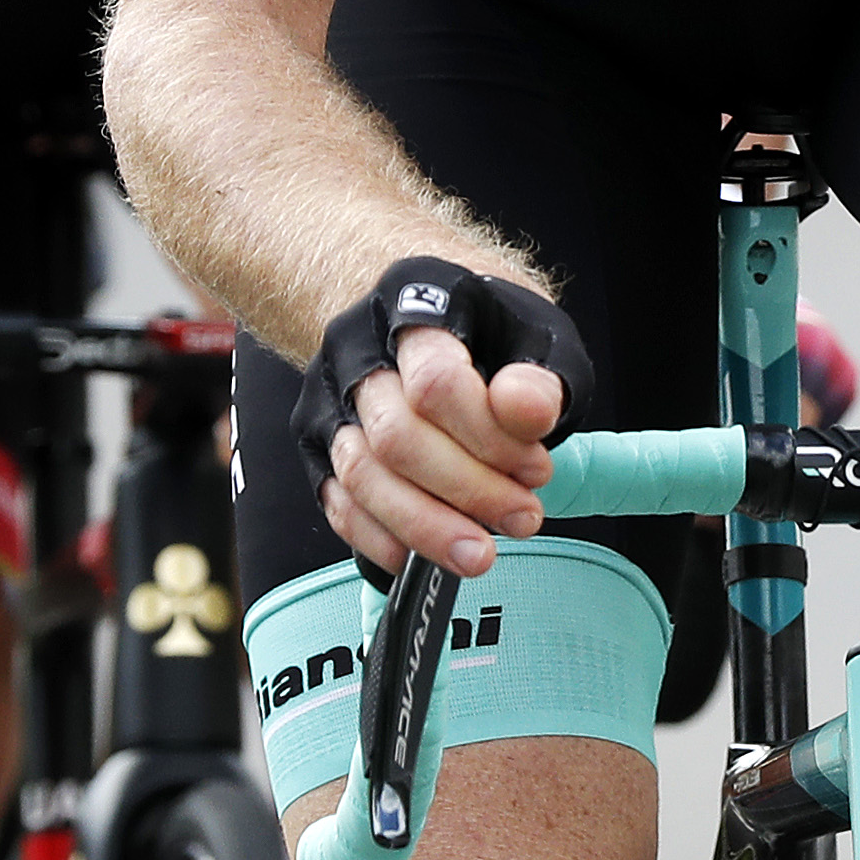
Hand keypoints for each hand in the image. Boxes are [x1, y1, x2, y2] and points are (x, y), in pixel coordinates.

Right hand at [297, 258, 588, 579]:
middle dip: (466, 490)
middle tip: (525, 519)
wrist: (429, 316)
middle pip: (396, 436)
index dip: (490, 436)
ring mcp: (328, 397)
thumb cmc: (492, 331)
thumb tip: (529, 413)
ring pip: (360, 474)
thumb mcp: (537, 333)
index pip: (436, 381)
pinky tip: (427, 559)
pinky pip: (337, 503)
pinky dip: (382, 540)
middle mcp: (355, 346)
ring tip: (481, 555)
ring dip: (425, 527)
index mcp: (414, 301)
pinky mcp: (317, 444)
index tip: (539, 467)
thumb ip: (542, 374)